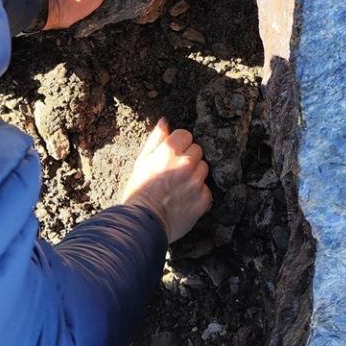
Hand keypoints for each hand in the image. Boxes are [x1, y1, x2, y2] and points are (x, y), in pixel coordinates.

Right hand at [122, 118, 211, 242]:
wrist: (142, 224)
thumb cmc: (139, 191)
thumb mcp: (141, 161)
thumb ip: (156, 139)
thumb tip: (165, 121)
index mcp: (169, 151)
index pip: (186, 135)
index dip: (179, 144)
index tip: (173, 154)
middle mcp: (185, 164)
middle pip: (197, 150)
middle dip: (189, 158)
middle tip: (175, 171)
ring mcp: (196, 182)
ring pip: (204, 168)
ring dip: (195, 174)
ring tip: (180, 186)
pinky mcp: (203, 199)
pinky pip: (206, 189)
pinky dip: (199, 193)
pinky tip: (185, 198)